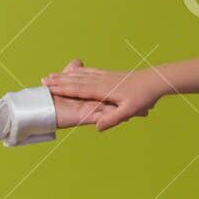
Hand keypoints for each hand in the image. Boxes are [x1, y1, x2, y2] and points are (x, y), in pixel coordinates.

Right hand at [41, 64, 161, 131]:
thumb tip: (98, 127)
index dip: (62, 88)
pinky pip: (90, 73)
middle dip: (59, 80)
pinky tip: (76, 71)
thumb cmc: (143, 97)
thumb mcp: (129, 111)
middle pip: (76, 81)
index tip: (48, 87)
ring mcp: (105, 76)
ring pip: (81, 75)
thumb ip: (112, 119)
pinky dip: (79, 72)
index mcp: (103, 90)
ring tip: (53, 75)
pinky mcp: (110, 75)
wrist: (155, 80)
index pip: (78, 89)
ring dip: (66, 75)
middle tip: (43, 80)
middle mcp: (102, 81)